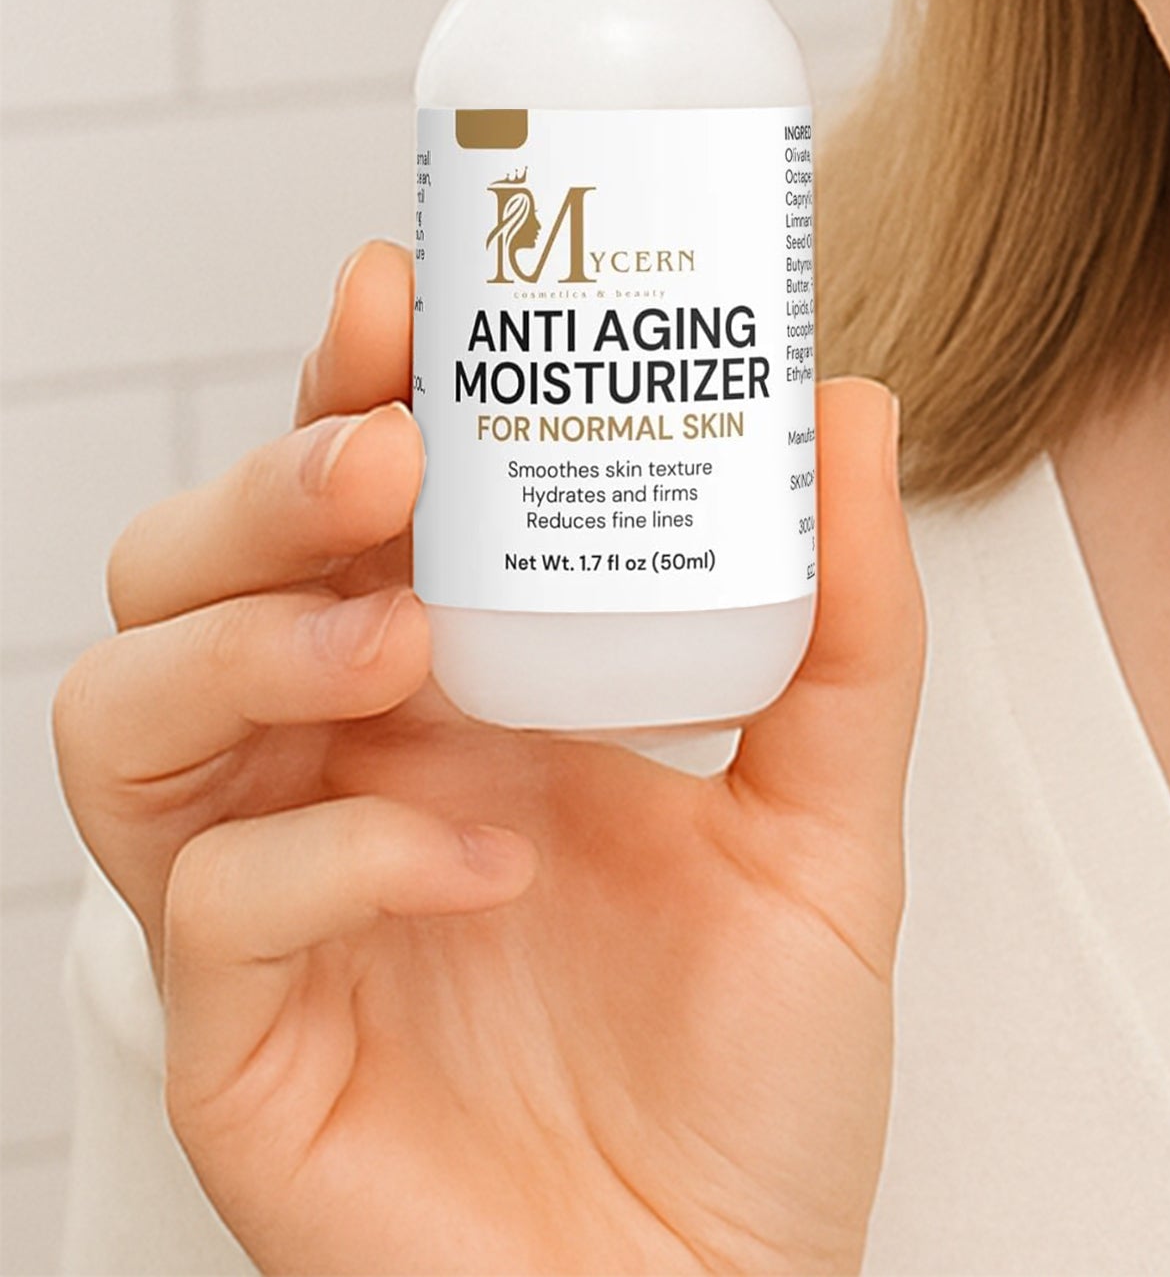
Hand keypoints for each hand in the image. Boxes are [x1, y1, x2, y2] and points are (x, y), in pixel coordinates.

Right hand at [54, 240, 923, 1274]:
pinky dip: (342, 855)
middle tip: (388, 457)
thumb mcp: (834, 813)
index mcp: (455, 695)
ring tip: (402, 640)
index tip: (404, 289)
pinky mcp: (249, 1054)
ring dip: (248, 641)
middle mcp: (341, 776)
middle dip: (263, 483)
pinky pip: (218, 915)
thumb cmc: (752, 1077)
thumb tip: (847, 405)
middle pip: (185, 574)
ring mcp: (274, 912)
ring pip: (124, 719)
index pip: (346, 504)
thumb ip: (846, 617)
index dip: (348, 384)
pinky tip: (483, 861)